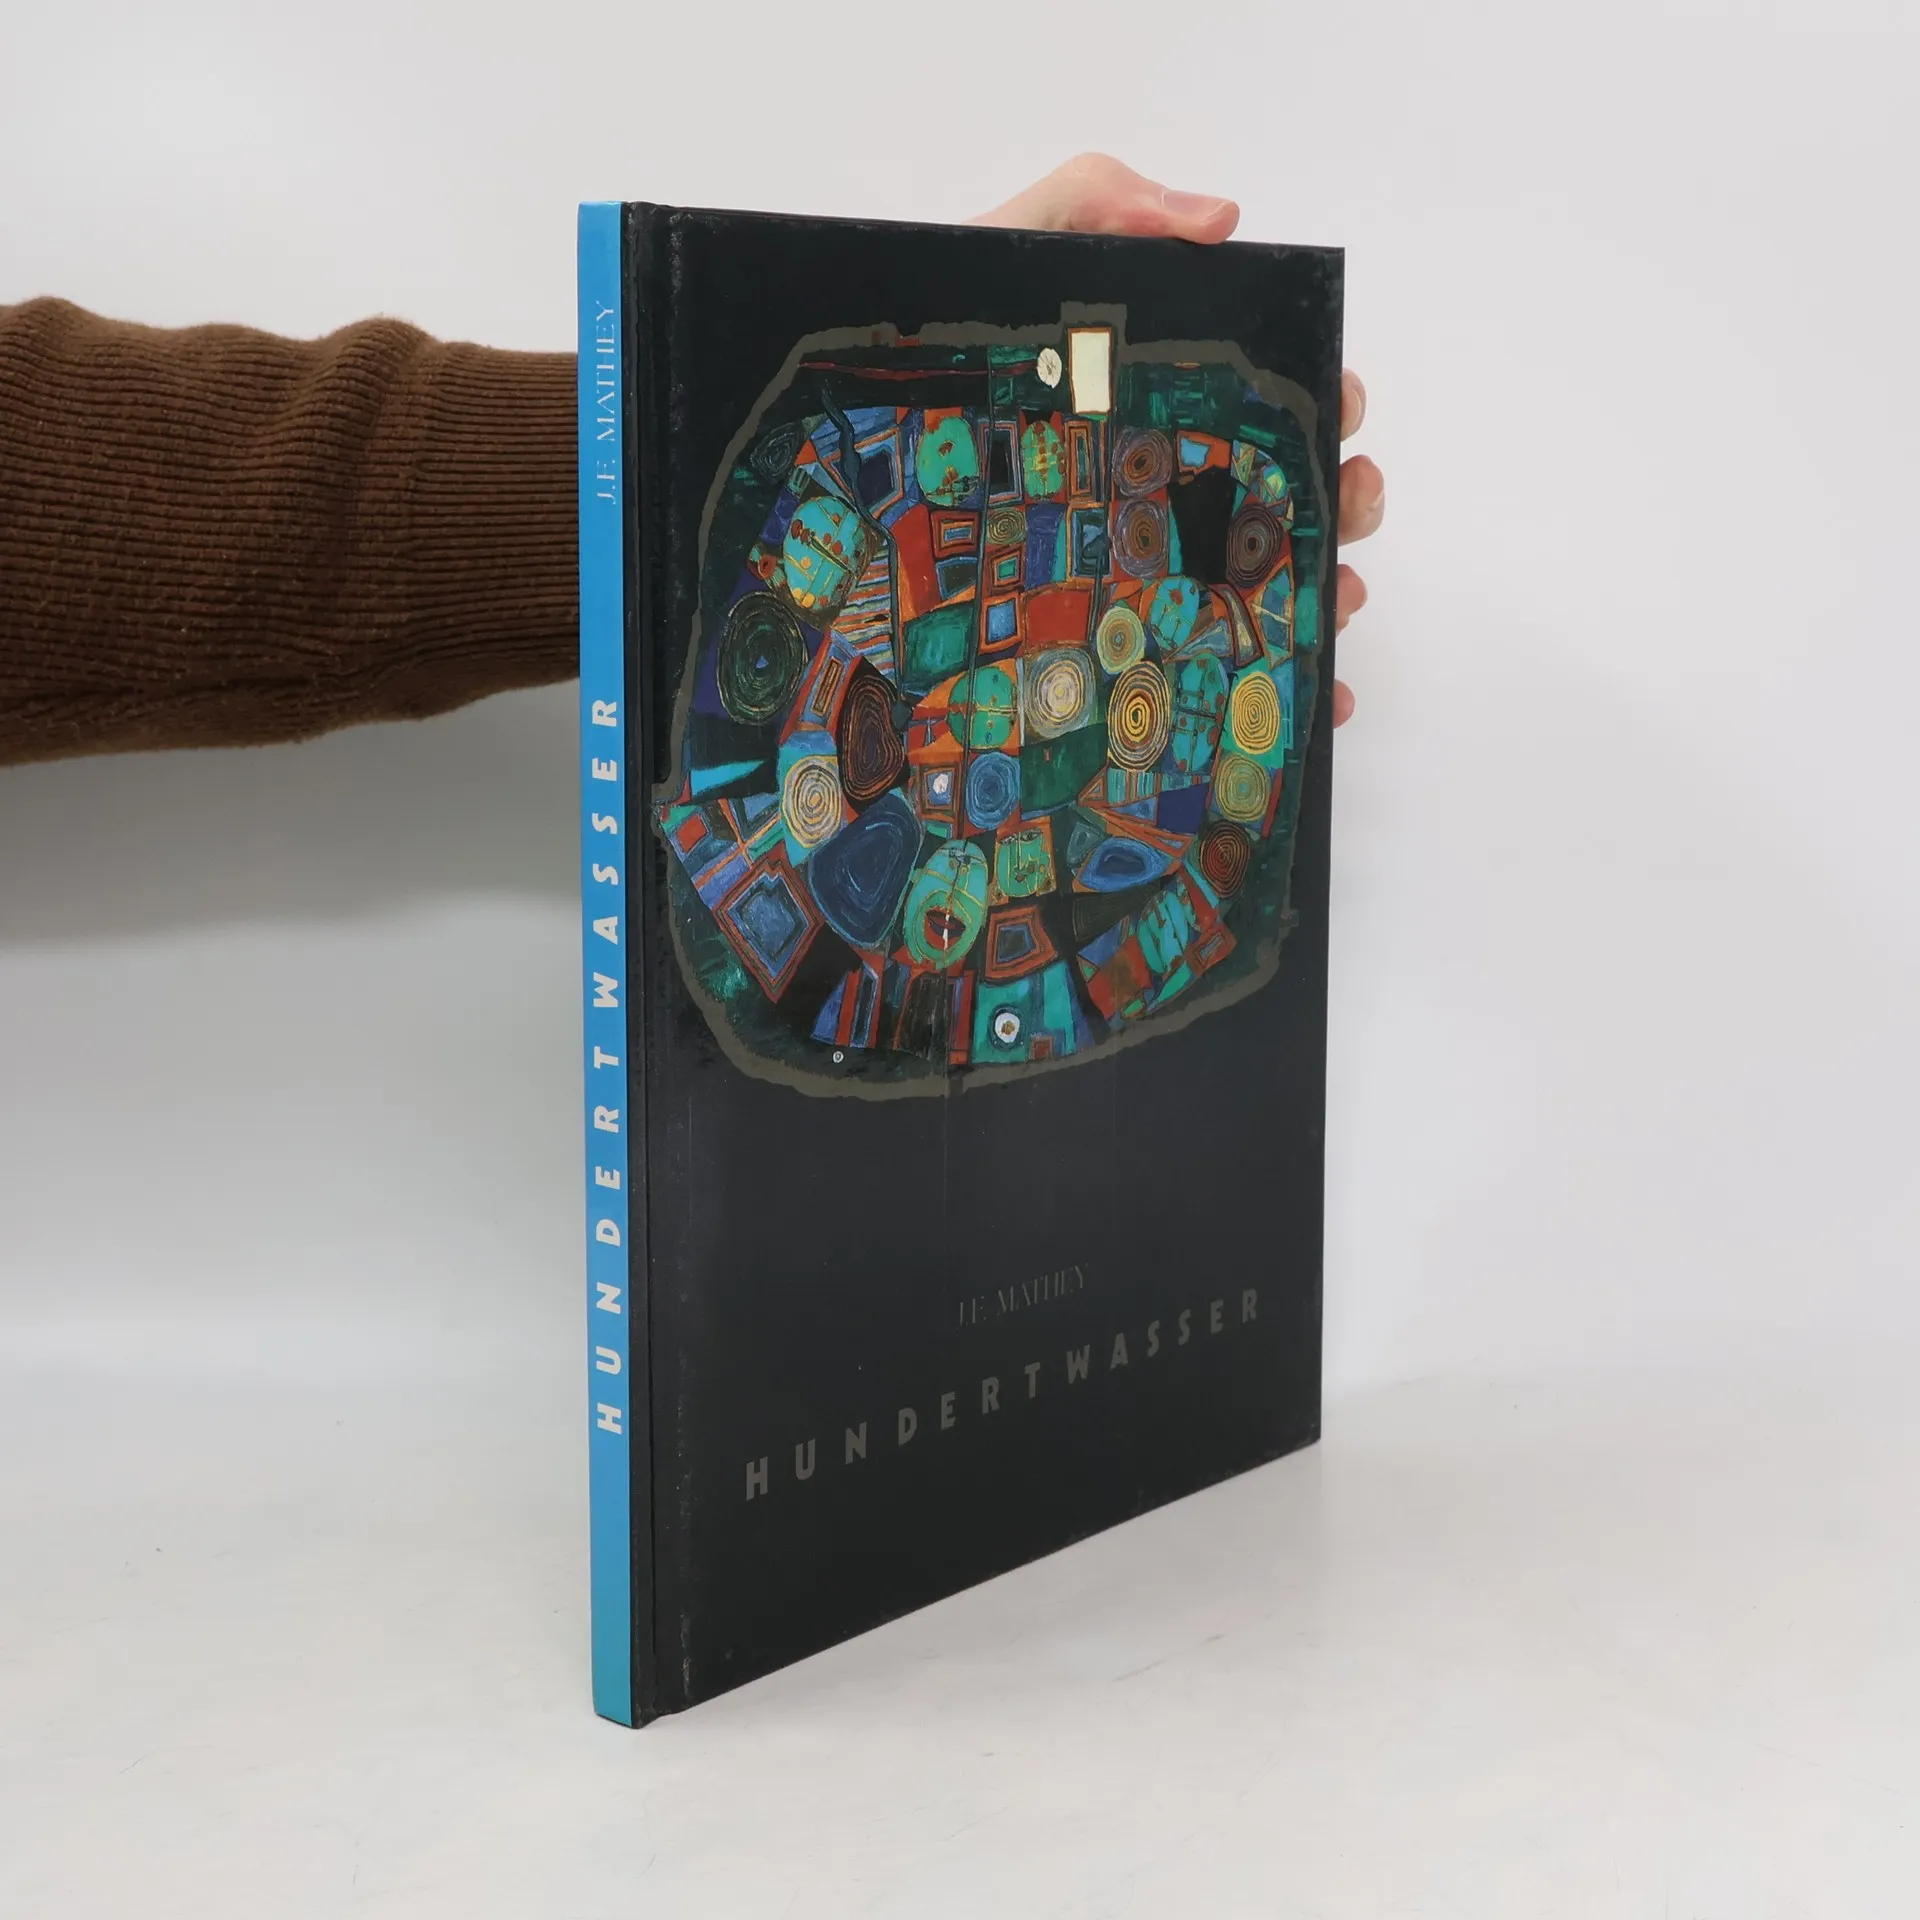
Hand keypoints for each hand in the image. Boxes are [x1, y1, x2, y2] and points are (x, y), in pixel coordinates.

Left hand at [972, 155, 1380, 726]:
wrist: (834, 449)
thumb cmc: (933, 351)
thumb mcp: (1009, 252)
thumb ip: (1100, 204)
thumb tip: (1222, 219)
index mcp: (1162, 404)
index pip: (1271, 399)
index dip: (1326, 402)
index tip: (1339, 407)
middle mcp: (1166, 489)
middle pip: (1288, 494)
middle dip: (1342, 498)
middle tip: (1347, 500)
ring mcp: (1143, 569)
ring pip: (1268, 585)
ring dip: (1326, 594)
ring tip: (1335, 602)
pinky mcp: (1110, 641)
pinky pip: (1208, 672)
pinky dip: (1285, 692)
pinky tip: (1319, 702)